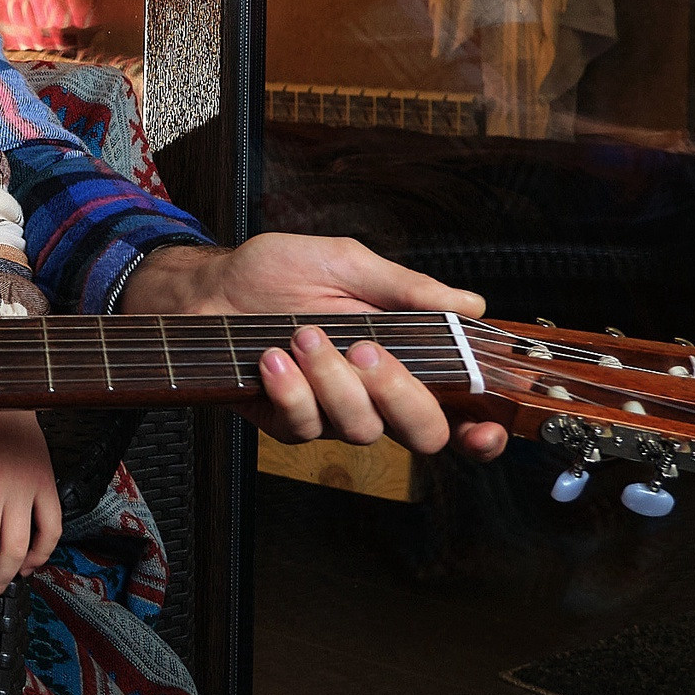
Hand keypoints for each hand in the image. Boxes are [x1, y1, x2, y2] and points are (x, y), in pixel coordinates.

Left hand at [121, 233, 507, 460]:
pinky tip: (274, 357)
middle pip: (422, 432)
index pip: (456, 410)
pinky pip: (305, 426)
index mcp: (403, 356)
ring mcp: (332, 413)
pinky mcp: (288, 422)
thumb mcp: (346, 263)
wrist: (211, 286)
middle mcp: (373, 393)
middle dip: (401, 394)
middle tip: (366, 350)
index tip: (484, 428)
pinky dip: (291, 389)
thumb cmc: (277, 271)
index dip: (480, 431)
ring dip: (332, 380)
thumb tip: (472, 302)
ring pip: (361, 429)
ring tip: (301, 334)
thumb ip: (406, 289)